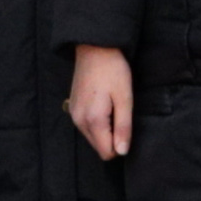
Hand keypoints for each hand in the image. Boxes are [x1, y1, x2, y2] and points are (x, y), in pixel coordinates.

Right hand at [65, 45, 133, 159]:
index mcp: (93, 120)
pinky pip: (87, 126)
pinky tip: (103, 103)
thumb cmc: (113, 70)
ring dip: (105, 129)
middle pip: (99, 147)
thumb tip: (122, 152)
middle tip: (121, 113)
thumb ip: (123, 127)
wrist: (94, 47)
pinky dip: (97, 122)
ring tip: (113, 107)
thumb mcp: (125, 98)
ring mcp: (74, 115)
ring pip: (93, 138)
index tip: (127, 125)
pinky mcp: (73, 107)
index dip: (121, 145)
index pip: (107, 153)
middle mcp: (79, 121)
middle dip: (112, 138)